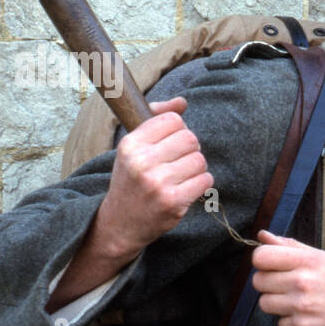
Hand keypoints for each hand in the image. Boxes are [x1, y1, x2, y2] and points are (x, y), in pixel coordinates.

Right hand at [98, 97, 213, 256]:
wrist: (119, 223)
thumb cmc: (131, 181)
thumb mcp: (133, 148)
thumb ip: (156, 120)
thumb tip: (182, 102)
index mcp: (131, 144)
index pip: (173, 120)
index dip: (178, 131)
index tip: (170, 145)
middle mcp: (141, 162)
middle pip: (190, 139)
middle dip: (190, 150)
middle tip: (179, 162)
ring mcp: (157, 183)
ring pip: (200, 160)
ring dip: (196, 169)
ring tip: (181, 177)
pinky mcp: (172, 202)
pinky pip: (205, 180)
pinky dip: (201, 184)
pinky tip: (186, 189)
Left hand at [251, 230, 324, 325]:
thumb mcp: (324, 258)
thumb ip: (291, 247)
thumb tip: (262, 236)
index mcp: (308, 261)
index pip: (262, 256)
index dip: (262, 261)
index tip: (271, 265)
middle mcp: (303, 282)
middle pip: (258, 281)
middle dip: (268, 283)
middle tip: (286, 285)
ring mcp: (302, 306)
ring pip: (265, 303)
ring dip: (277, 303)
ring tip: (297, 301)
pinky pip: (280, 323)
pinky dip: (290, 321)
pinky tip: (307, 315)